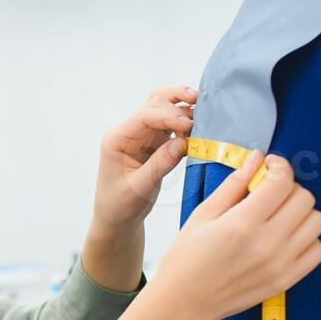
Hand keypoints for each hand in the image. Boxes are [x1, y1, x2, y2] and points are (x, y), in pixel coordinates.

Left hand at [90, 86, 196, 233]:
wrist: (117, 217)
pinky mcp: (155, 141)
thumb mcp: (139, 187)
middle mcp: (128, 132)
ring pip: (164, 108)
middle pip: (155, 103)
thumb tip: (182, 143)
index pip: (144, 116)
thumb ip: (160, 164)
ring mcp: (142, 135)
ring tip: (203, 115)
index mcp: (117, 139)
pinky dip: (186, 123)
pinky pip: (172, 124)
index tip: (188, 125)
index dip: (168, 116)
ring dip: (183, 108)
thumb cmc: (120, 204)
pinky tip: (198, 129)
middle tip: (201, 109)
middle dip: (178, 103)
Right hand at [151, 150, 320, 319]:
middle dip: (288, 189)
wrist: (184, 303)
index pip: (281, 182)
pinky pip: (318, 249)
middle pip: (304, 198)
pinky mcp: (287, 279)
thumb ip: (233, 185)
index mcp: (242, 224)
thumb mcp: (202, 216)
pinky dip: (307, 239)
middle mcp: (266, 243)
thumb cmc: (186, 260)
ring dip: (300, 213)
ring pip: (317, 221)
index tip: (270, 167)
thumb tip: (256, 159)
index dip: (278, 167)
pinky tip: (285, 239)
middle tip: (269, 195)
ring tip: (278, 218)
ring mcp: (280, 263)